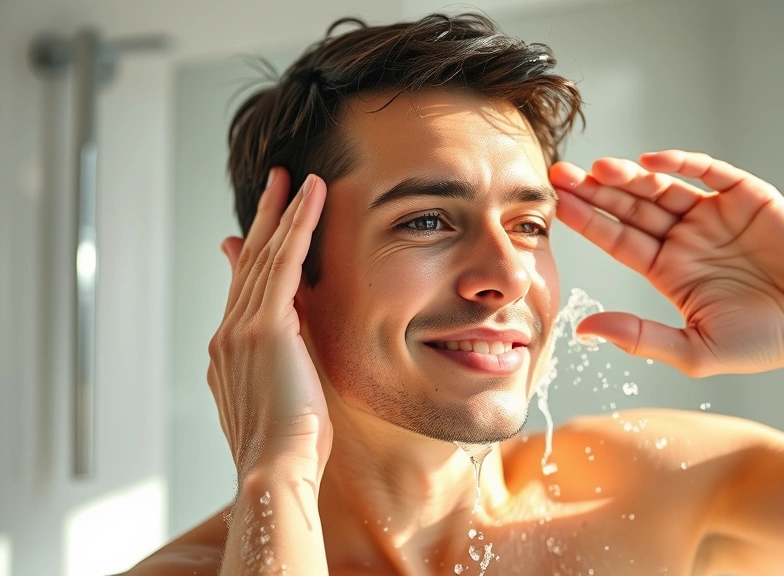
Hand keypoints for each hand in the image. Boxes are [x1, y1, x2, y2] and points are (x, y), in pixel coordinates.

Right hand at [207, 168, 331, 476]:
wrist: (275, 470)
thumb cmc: (289, 447)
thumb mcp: (280, 396)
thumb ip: (279, 362)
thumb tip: (284, 344)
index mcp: (229, 352)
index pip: (242, 289)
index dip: (251, 252)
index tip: (254, 227)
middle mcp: (228, 334)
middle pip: (248, 262)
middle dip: (264, 218)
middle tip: (277, 181)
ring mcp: (241, 328)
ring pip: (265, 254)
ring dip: (283, 211)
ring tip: (296, 177)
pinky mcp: (267, 326)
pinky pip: (285, 261)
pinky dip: (298, 224)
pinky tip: (311, 196)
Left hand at [549, 150, 783, 377]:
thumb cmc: (760, 343)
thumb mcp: (693, 351)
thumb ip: (640, 338)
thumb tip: (584, 329)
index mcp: (666, 269)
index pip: (618, 239)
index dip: (589, 222)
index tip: (557, 207)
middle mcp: (685, 237)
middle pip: (631, 208)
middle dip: (597, 191)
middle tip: (561, 176)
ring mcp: (714, 215)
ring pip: (663, 187)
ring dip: (632, 177)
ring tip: (601, 169)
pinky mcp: (747, 197)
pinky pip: (709, 173)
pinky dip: (683, 164)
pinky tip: (655, 162)